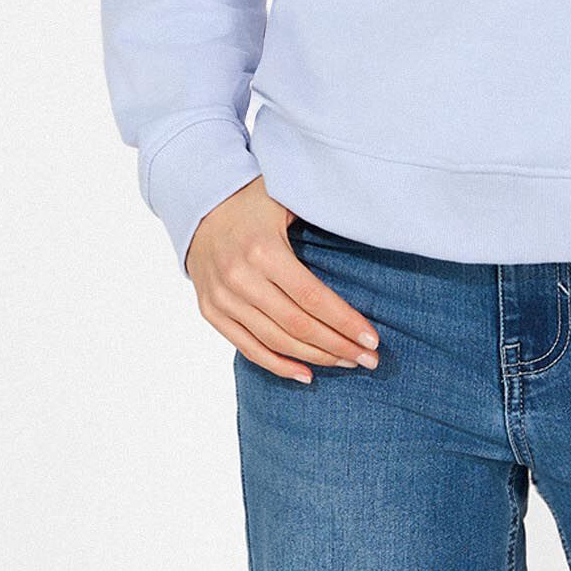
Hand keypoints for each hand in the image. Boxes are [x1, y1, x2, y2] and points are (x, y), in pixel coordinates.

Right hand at [185, 177, 380, 383]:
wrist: (199, 205)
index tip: (372, 339)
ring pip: (276, 341)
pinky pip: (248, 348)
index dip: (345, 322)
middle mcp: (241, 278)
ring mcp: (223, 298)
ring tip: (347, 363)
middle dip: (338, 346)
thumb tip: (370, 228)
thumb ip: (319, 214)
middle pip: (297, 325)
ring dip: (315, 358)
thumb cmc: (252, 200)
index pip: (313, 297)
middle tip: (370, 359)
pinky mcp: (211, 311)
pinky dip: (278, 365)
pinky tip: (306, 374)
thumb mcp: (286, 196)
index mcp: (264, 250)